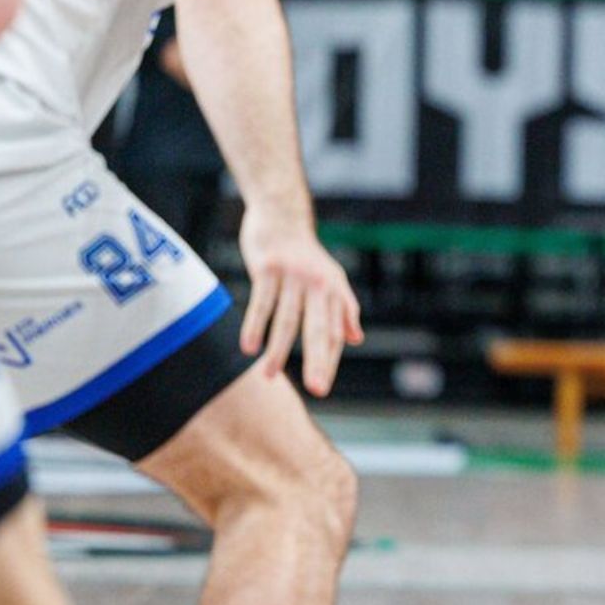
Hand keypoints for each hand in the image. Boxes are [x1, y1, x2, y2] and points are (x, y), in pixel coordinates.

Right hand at [238, 212, 364, 397]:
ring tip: (269, 376)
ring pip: (286, 320)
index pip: (334, 332)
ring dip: (277, 350)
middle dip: (317, 361)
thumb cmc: (306, 255)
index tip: (321, 387)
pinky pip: (261, 303)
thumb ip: (344, 308)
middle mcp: (318, 284)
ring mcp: (293, 275)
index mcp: (334, 290)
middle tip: (316, 389)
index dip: (328, 360)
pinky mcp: (268, 268)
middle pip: (318, 329)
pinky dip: (254, 326)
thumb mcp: (332, 279)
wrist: (282, 215)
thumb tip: (356, 339)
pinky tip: (248, 348)